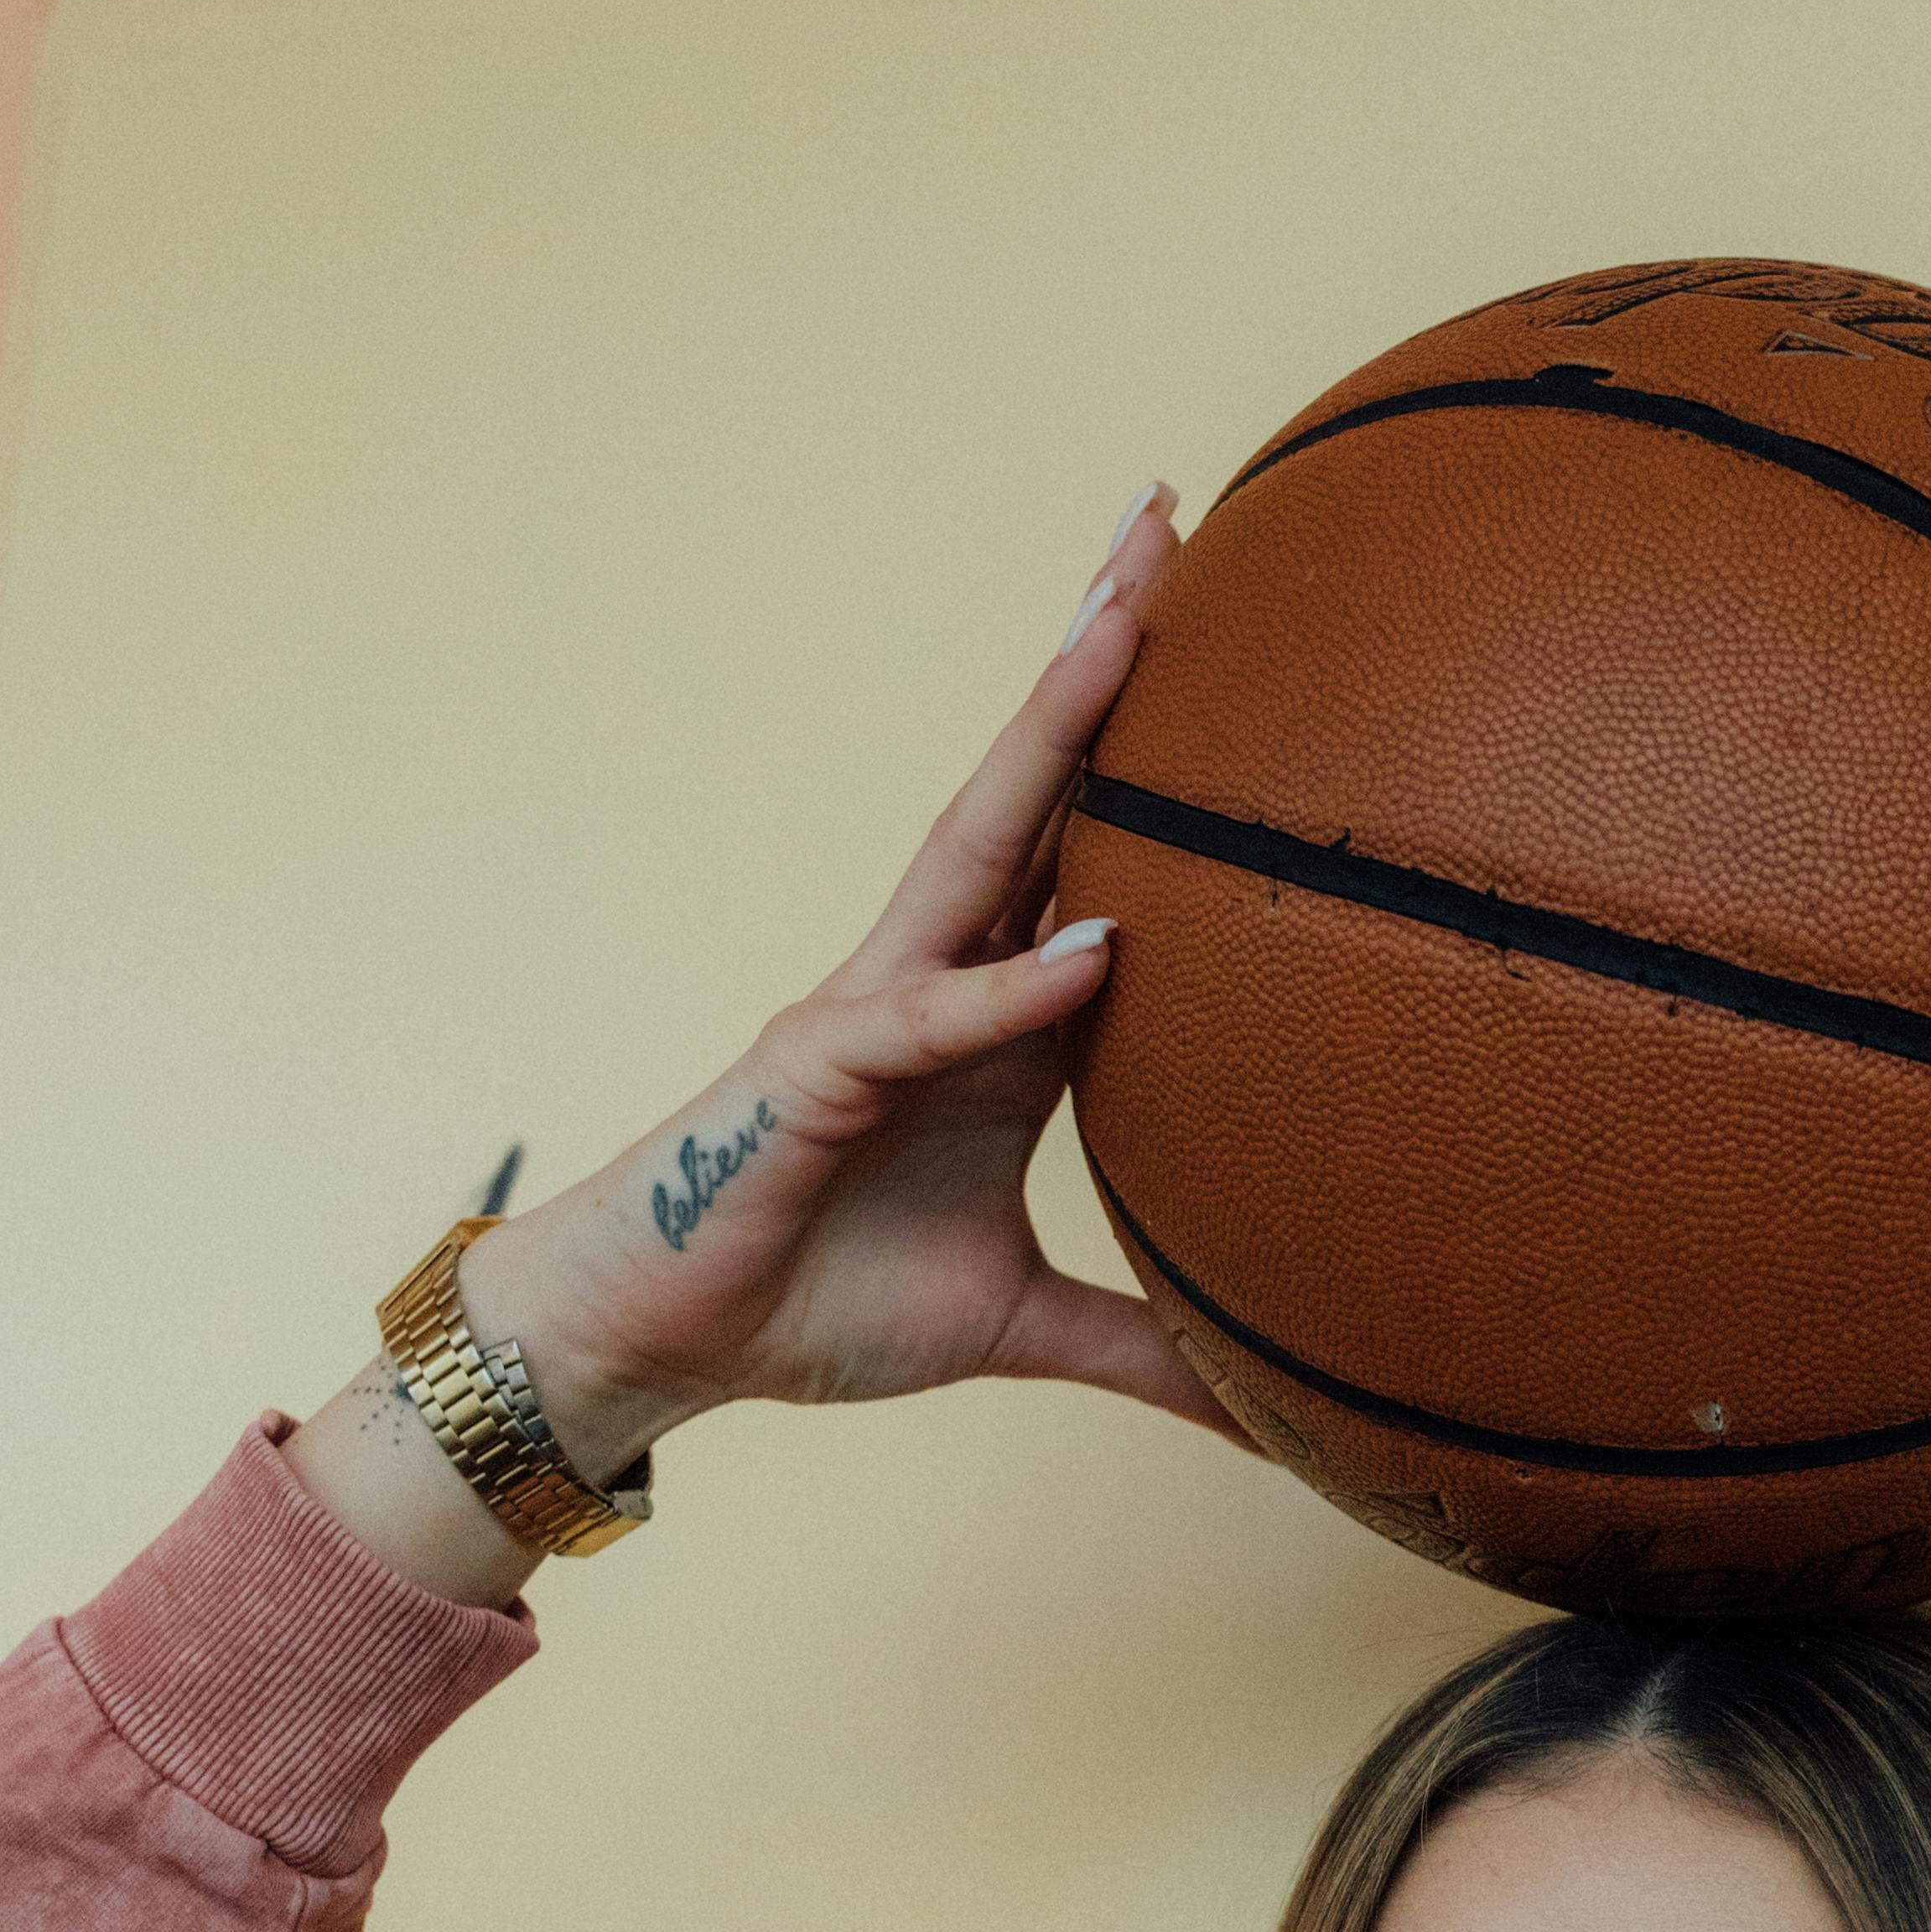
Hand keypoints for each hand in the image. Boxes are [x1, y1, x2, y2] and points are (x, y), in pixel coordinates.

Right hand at [292, 489, 1228, 1597]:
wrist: (666, 1343)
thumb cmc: (818, 1298)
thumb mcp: (1020, 1325)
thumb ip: (1143, 1352)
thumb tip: (1263, 1409)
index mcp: (997, 1020)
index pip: (1097, 857)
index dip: (1162, 758)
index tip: (1248, 645)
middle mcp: (939, 978)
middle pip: (1040, 791)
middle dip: (1101, 659)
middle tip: (1173, 522)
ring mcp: (874, 1007)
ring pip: (976, 845)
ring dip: (1051, 734)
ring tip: (1124, 614)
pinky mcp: (817, 1071)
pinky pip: (928, 1021)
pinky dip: (1011, 990)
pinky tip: (1101, 946)